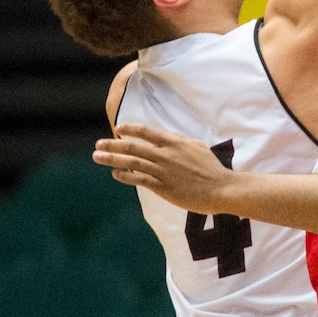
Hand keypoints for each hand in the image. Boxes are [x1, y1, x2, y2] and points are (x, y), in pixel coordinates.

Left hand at [93, 125, 232, 214]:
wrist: (220, 188)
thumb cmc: (210, 167)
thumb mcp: (196, 146)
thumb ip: (178, 141)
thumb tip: (164, 138)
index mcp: (174, 142)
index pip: (147, 132)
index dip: (130, 129)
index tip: (117, 129)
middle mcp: (165, 154)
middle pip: (134, 147)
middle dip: (112, 145)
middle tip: (97, 145)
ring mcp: (163, 171)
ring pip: (132, 162)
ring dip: (112, 159)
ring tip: (97, 157)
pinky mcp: (163, 187)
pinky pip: (140, 179)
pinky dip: (126, 176)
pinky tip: (115, 174)